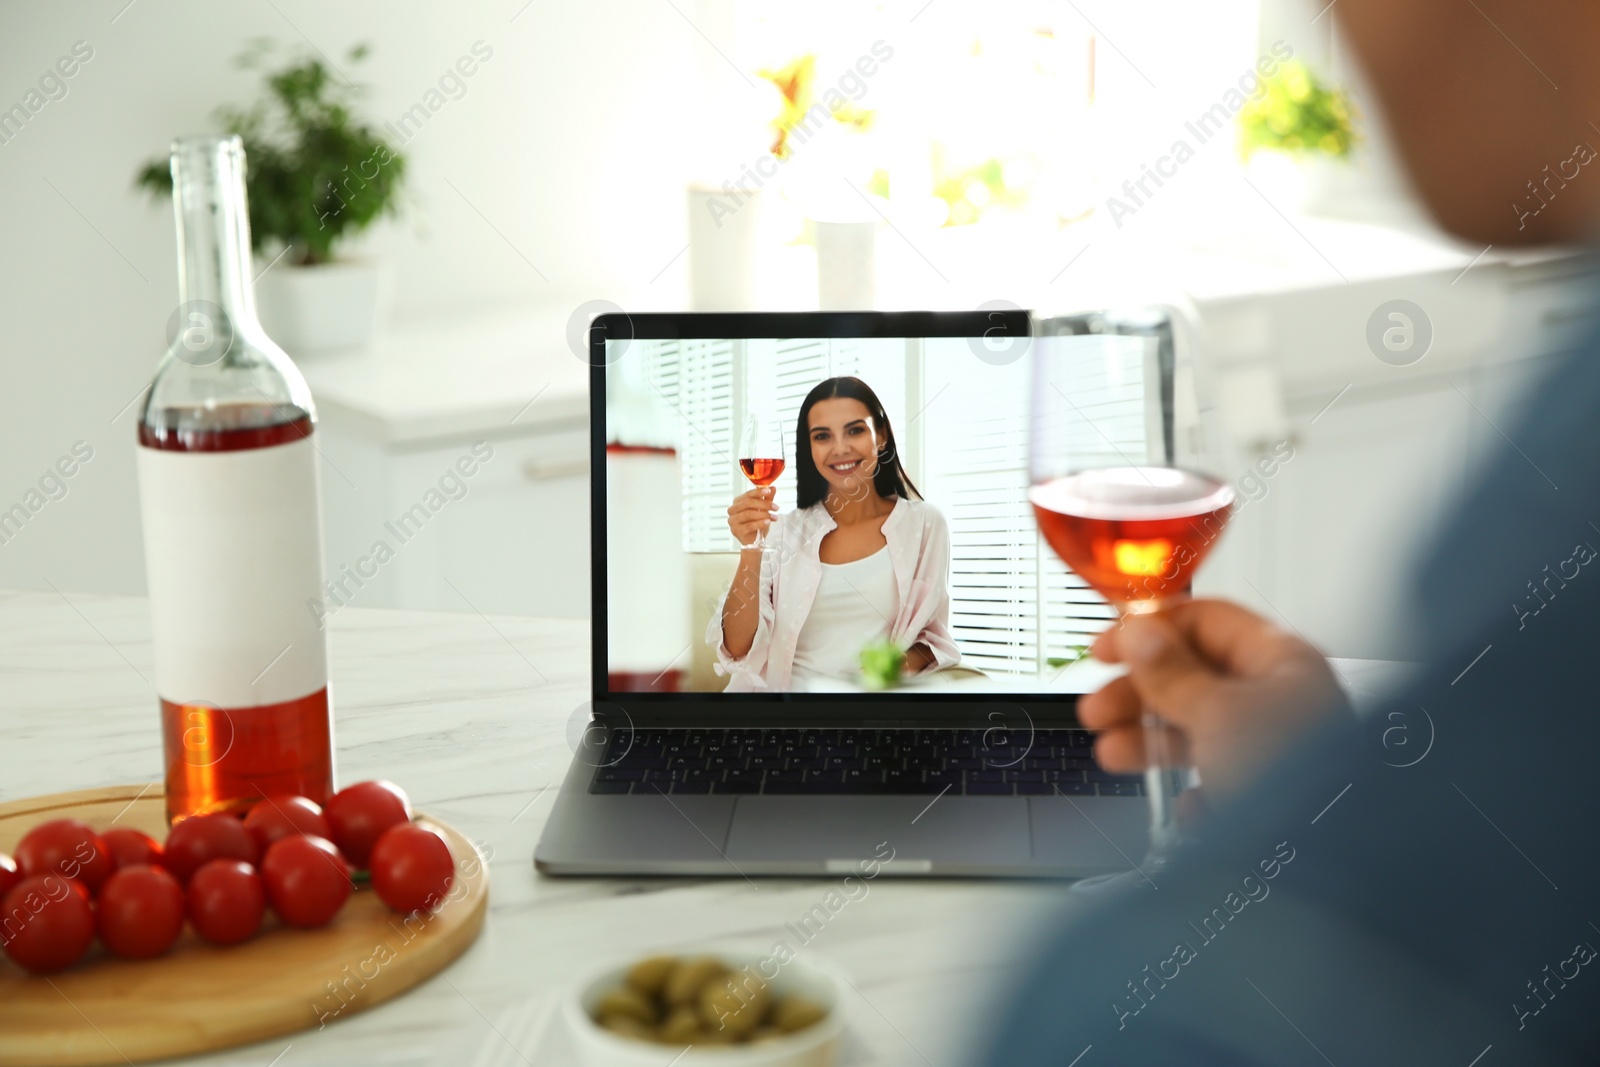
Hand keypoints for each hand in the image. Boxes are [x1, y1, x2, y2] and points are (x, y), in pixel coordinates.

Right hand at [726, 486, 776, 547]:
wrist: (754, 541)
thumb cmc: (757, 525)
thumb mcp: (764, 510)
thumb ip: (767, 499)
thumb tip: (772, 488)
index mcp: (738, 502)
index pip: (747, 494)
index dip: (758, 492)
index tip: (769, 491)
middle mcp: (732, 510)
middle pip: (747, 503)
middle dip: (763, 504)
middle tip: (775, 507)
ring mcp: (732, 521)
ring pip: (748, 514)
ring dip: (763, 514)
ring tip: (774, 516)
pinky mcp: (736, 531)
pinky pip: (749, 525)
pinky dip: (760, 523)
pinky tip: (768, 522)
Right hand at [1078, 599, 1350, 799]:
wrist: (1338, 864)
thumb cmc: (1297, 776)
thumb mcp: (1217, 713)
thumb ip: (1171, 672)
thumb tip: (1139, 633)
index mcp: (1281, 661)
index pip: (1204, 621)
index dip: (1148, 630)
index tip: (1105, 649)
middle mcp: (1282, 699)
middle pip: (1193, 678)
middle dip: (1138, 694)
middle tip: (1098, 708)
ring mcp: (1278, 748)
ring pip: (1200, 730)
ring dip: (1150, 741)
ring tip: (1114, 755)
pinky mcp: (1273, 796)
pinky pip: (1220, 781)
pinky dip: (1194, 791)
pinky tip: (1187, 805)